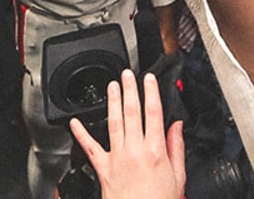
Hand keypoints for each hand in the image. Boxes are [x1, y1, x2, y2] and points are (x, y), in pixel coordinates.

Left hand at [69, 70, 184, 198]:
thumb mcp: (178, 177)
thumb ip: (177, 149)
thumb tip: (177, 127)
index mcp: (155, 151)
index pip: (154, 113)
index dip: (151, 92)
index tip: (149, 79)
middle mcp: (135, 151)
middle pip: (132, 112)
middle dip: (130, 90)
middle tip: (127, 74)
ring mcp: (117, 158)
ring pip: (114, 123)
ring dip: (113, 102)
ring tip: (112, 86)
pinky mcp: (103, 169)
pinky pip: (90, 148)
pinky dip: (81, 134)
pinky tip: (75, 122)